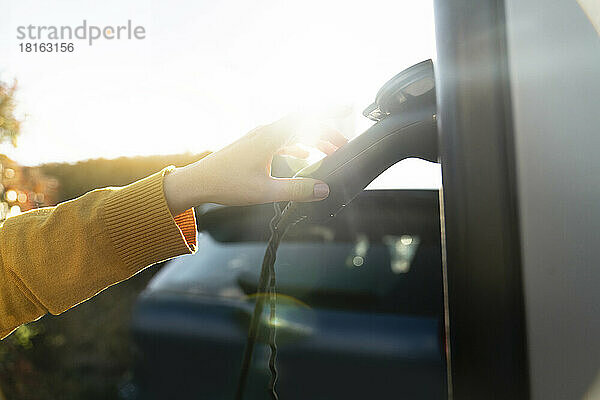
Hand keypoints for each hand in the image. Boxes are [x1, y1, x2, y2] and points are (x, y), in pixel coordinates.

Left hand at [163, 115, 347, 214]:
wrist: (198, 182)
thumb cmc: (226, 184)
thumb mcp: (265, 191)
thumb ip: (296, 190)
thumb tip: (323, 189)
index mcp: (270, 138)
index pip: (306, 117)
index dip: (329, 111)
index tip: (348, 107)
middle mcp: (266, 132)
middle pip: (304, 124)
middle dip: (326, 132)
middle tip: (344, 145)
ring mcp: (260, 138)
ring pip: (294, 132)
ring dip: (313, 139)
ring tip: (331, 152)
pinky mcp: (255, 146)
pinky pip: (283, 140)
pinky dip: (298, 146)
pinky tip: (306, 157)